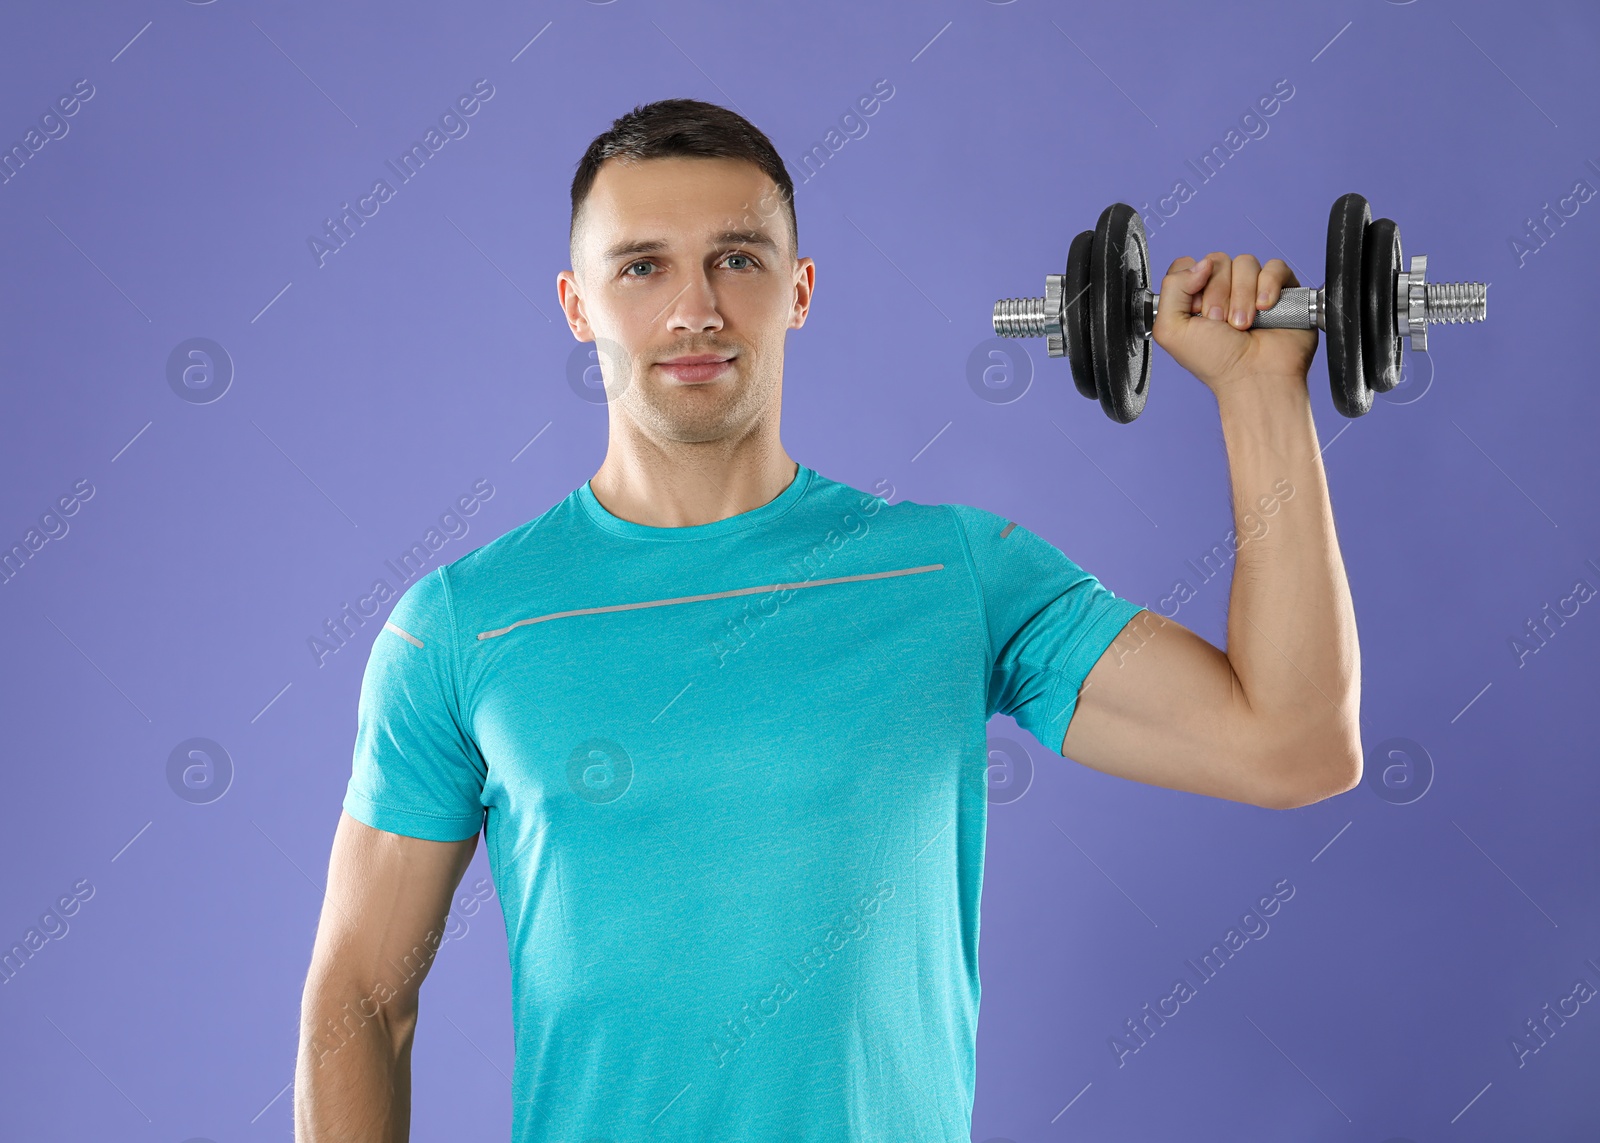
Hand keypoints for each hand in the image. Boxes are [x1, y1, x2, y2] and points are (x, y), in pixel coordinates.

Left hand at [1150, 253, 1317, 397]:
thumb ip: (1171, 289)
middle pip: (1217, 261)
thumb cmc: (1216, 362)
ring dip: (1242, 296)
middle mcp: (1223, 291)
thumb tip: (1199, 264)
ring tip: (1244, 324)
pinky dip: (1268, 286)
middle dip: (1218, 294)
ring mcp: (1252, 289)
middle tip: (1221, 323)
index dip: (1191, 282)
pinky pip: (1274, 267)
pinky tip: (1265, 308)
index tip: (1196, 310)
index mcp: (1195, 299)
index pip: (1189, 265)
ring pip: (1245, 263)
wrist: (1254, 377)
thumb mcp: (1171, 330)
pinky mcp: (1281, 289)